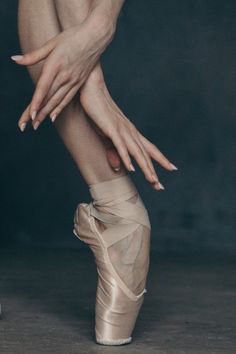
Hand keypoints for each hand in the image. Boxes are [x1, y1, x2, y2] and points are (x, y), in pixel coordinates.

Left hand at [12, 16, 113, 128]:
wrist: (96, 36)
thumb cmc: (72, 36)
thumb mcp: (51, 43)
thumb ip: (33, 55)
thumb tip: (15, 60)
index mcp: (56, 65)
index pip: (43, 88)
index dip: (36, 102)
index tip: (30, 115)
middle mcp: (65, 76)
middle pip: (48, 98)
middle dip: (37, 113)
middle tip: (28, 126)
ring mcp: (73, 80)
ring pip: (57, 101)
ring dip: (46, 114)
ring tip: (37, 124)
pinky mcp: (79, 82)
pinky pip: (67, 99)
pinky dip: (59, 108)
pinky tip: (52, 117)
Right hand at [79, 64, 177, 188]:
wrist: (92, 89)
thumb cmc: (99, 111)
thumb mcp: (107, 135)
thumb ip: (114, 151)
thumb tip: (120, 168)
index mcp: (131, 132)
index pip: (150, 149)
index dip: (161, 159)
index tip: (172, 169)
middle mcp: (131, 132)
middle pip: (146, 154)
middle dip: (154, 171)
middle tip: (160, 187)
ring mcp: (122, 130)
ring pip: (137, 152)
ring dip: (145, 168)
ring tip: (152, 181)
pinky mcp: (112, 128)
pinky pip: (121, 146)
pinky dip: (127, 157)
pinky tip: (132, 169)